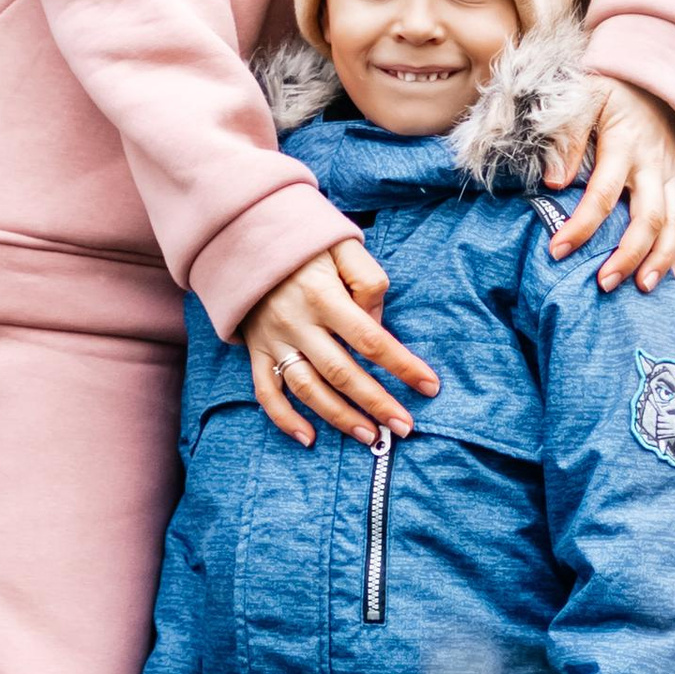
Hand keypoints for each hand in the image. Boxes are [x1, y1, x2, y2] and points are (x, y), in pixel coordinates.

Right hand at [244, 242, 437, 448]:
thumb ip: (368, 280)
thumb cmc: (306, 244)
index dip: (402, 365)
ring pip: (307, 388)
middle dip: (376, 403)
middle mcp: (297, 322)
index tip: (429, 385)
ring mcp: (273, 339)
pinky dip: (284, 418)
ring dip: (340, 418)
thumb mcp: (343, 245)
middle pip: (341, 372)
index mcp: (322, 295)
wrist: (245, 236)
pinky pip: (266, 391)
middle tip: (403, 428)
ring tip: (370, 437)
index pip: (370, 339)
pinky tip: (308, 437)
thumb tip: (377, 322)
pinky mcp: (255, 349)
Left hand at [545, 75, 674, 291]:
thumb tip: (554, 182)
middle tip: (604, 284)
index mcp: (625, 144)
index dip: (582, 225)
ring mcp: (669, 178)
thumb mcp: (585, 99)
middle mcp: (652, 165)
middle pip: (648, 218)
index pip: (604, 192)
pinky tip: (671, 279)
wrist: (654, 82)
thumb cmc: (609, 94)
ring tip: (641, 290)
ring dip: (660, 260)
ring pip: (674, 226)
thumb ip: (568, 136)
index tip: (558, 251)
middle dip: (628, 255)